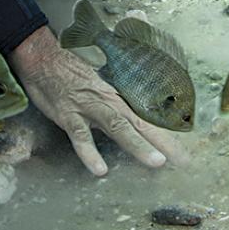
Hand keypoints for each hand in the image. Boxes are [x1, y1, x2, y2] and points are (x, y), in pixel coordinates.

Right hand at [9, 26, 184, 176]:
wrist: (44, 59)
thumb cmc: (71, 75)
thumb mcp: (99, 87)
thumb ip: (114, 103)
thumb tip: (129, 119)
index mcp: (117, 97)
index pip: (147, 119)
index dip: (166, 136)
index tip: (184, 154)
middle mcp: (109, 102)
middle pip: (141, 124)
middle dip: (164, 143)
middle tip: (184, 161)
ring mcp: (89, 108)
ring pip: (118, 127)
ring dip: (138, 145)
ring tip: (156, 162)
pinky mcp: (69, 115)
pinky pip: (81, 137)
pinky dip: (90, 153)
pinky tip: (100, 170)